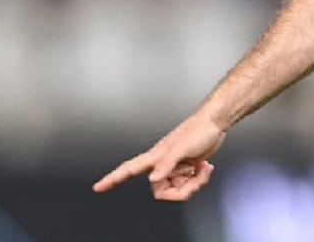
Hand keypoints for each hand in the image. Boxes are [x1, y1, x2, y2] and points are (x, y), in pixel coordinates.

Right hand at [92, 111, 225, 200]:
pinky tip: (205, 167)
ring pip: (177, 189)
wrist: (216, 122)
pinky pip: (188, 184)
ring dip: (193, 183)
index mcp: (156, 156)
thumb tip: (152, 179)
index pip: (129, 169)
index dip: (112, 179)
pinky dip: (199, 179)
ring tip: (203, 168)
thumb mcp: (183, 147)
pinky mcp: (186, 168)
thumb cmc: (199, 130)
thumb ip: (167, 163)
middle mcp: (162, 163)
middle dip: (181, 191)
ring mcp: (174, 167)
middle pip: (160, 191)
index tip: (97, 187)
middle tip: (194, 176)